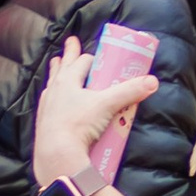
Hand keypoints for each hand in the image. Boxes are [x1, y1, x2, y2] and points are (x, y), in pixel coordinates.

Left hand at [33, 36, 157, 193]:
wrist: (56, 152)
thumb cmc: (78, 124)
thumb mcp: (107, 105)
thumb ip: (129, 92)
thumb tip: (152, 82)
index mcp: (68, 80)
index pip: (82, 62)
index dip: (93, 58)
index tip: (98, 57)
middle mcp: (54, 89)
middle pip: (63, 66)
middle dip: (69, 55)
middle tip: (71, 43)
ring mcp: (47, 105)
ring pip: (52, 83)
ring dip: (56, 73)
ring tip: (56, 64)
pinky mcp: (43, 121)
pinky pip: (48, 103)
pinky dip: (52, 97)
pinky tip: (53, 100)